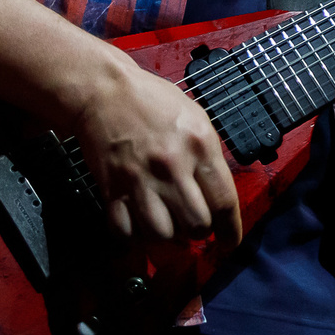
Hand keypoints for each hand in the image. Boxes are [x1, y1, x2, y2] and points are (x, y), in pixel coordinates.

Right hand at [68, 55, 242, 246]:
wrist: (104, 90)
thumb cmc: (154, 102)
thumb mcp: (197, 120)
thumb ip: (209, 159)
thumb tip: (218, 200)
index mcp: (199, 146)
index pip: (224, 203)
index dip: (230, 232)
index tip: (227, 244)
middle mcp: (171, 166)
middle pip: (196, 225)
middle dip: (198, 233)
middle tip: (193, 227)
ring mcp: (139, 179)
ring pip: (162, 235)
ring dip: (168, 238)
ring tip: (168, 226)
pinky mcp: (111, 188)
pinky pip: (125, 232)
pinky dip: (134, 238)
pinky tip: (140, 227)